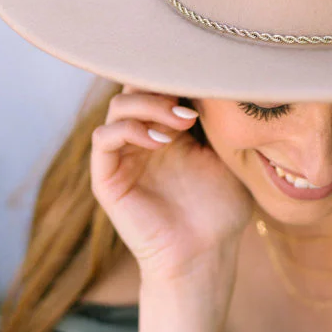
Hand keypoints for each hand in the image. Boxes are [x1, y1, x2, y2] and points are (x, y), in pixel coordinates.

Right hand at [91, 86, 253, 283]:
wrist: (204, 254)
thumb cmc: (221, 210)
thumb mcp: (228, 157)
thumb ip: (220, 121)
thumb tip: (226, 81)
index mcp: (170, 129)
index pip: (161, 84)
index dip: (178, 76)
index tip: (206, 82)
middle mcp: (142, 137)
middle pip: (135, 86)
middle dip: (162, 85)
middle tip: (192, 103)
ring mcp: (122, 156)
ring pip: (118, 106)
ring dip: (149, 106)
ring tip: (182, 123)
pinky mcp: (107, 177)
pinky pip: (103, 139)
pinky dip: (129, 131)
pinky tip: (162, 143)